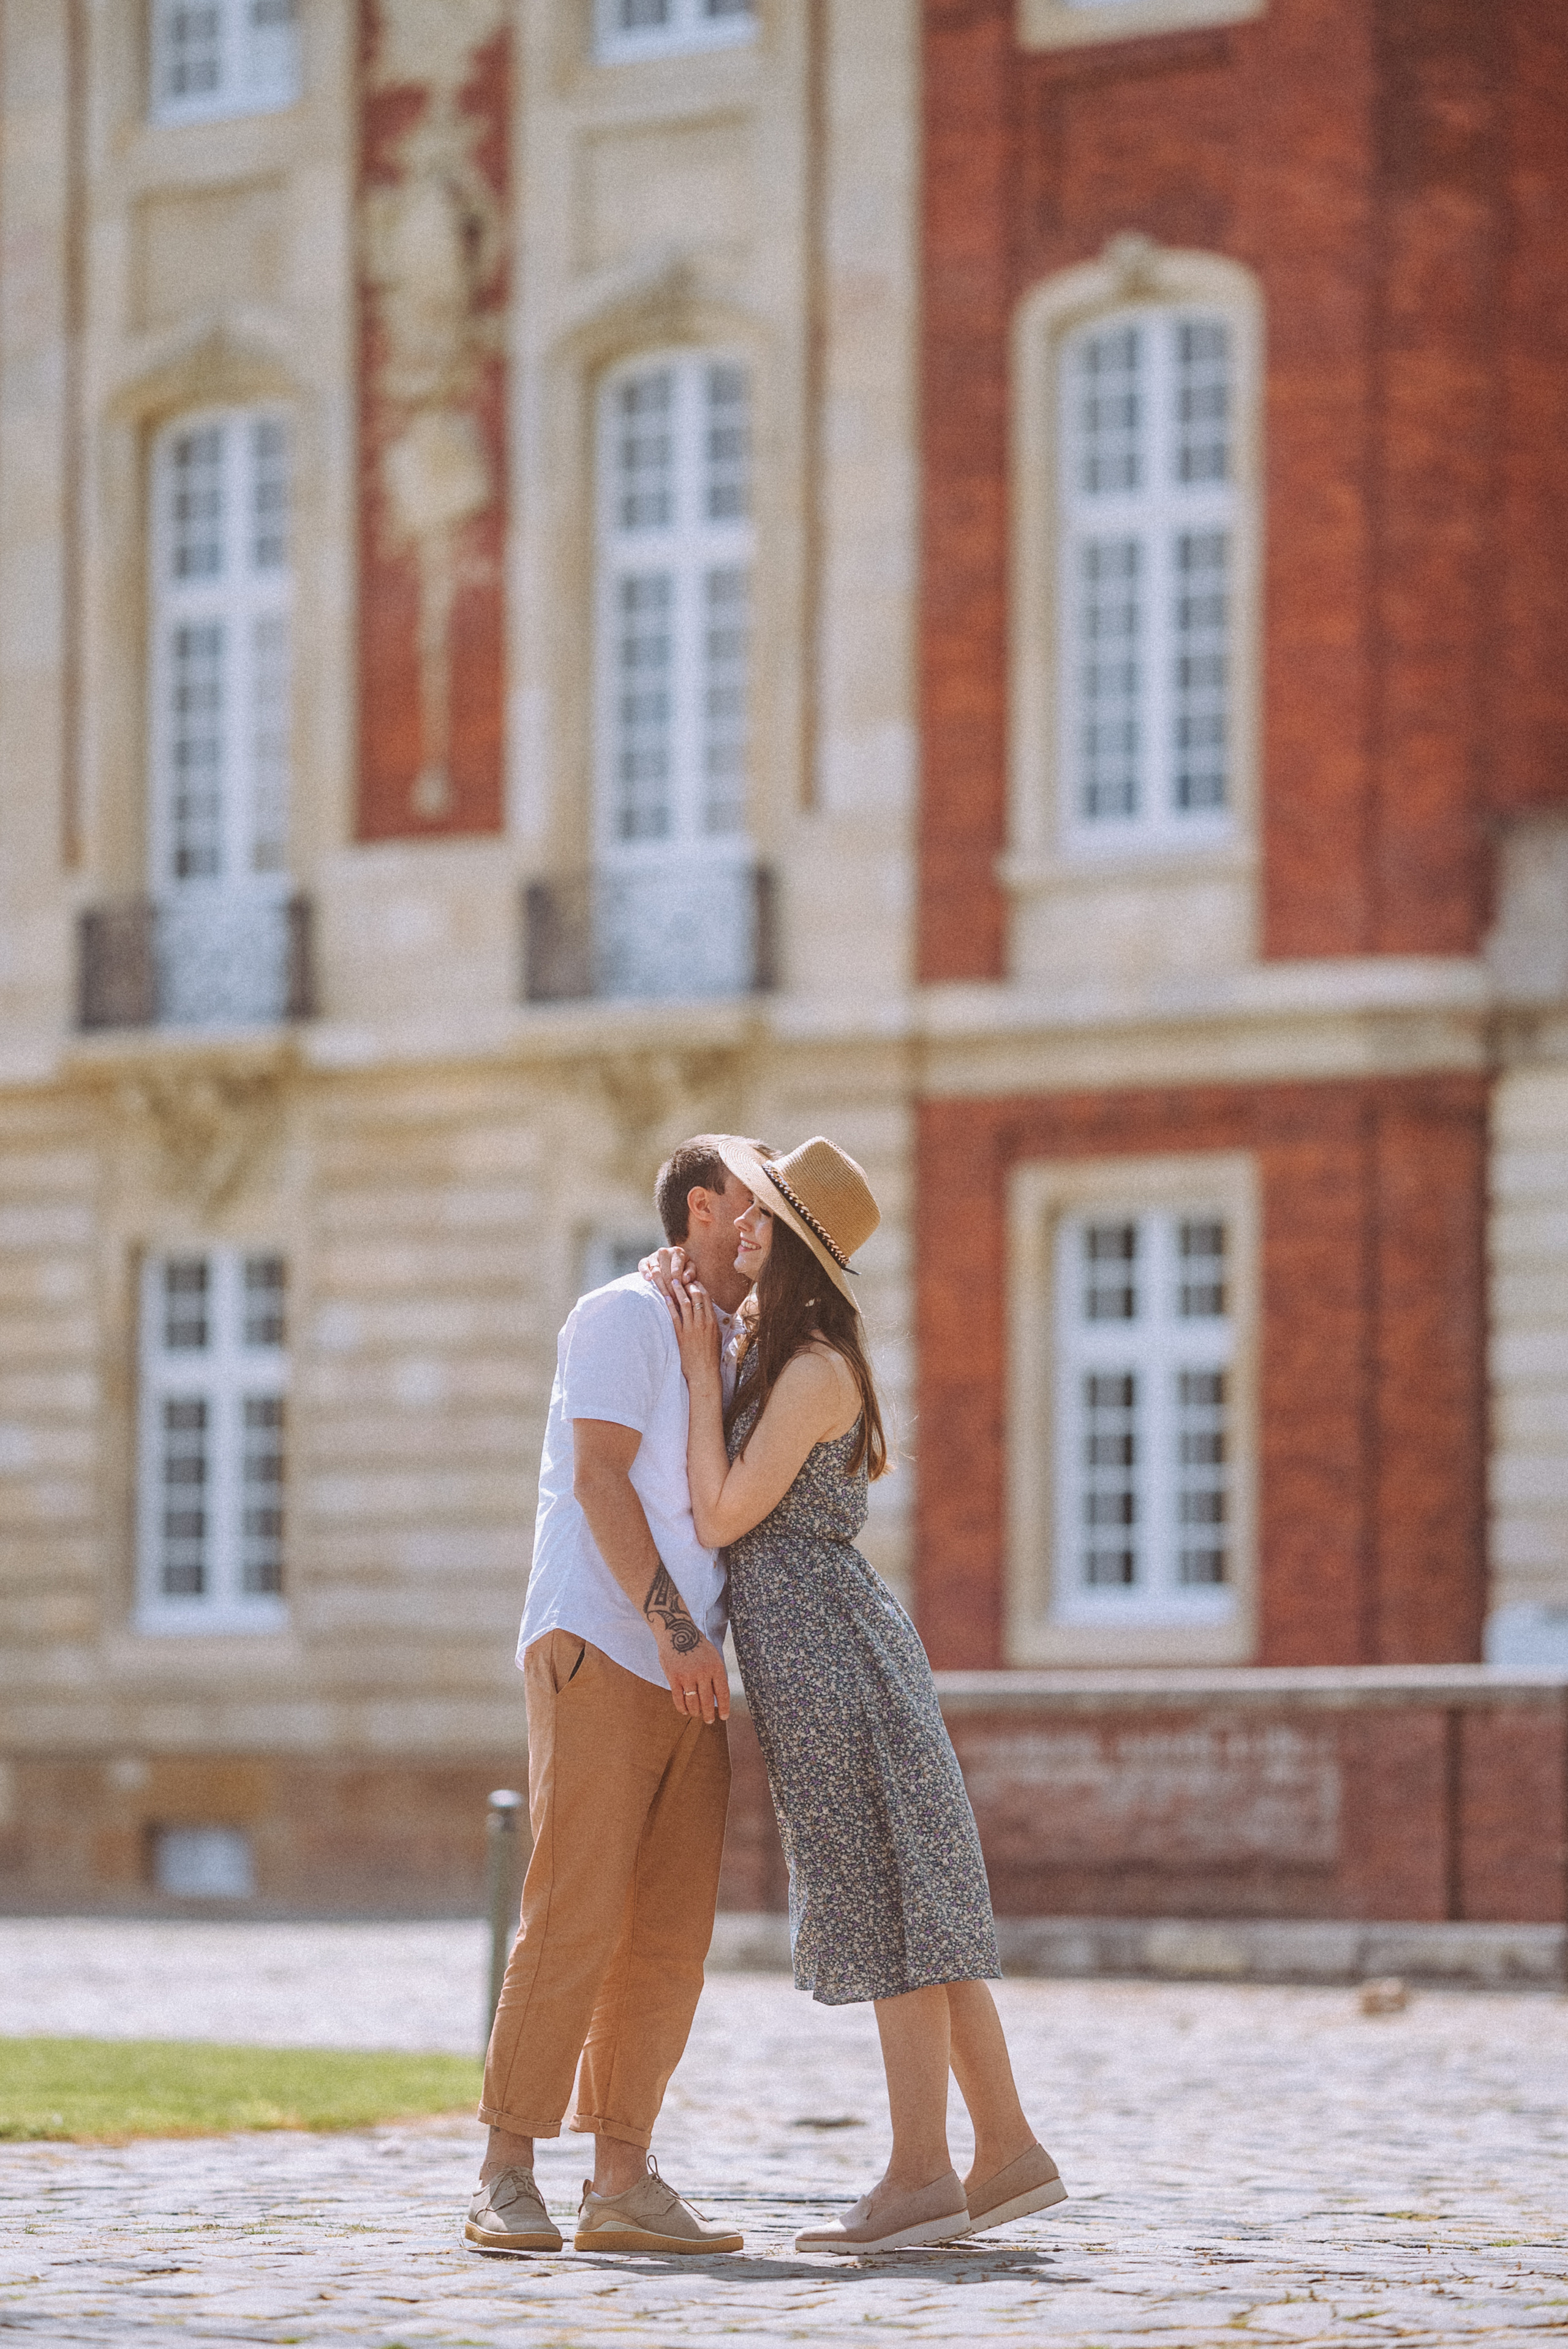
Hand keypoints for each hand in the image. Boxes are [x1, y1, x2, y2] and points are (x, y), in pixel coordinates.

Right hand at [639, 1245, 690, 1301]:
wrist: (671, 1263)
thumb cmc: (684, 1267)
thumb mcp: (691, 1269)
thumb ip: (690, 1273)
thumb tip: (685, 1279)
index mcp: (677, 1252)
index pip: (676, 1272)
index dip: (677, 1286)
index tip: (679, 1297)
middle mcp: (665, 1252)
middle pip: (665, 1274)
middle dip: (669, 1289)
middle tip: (672, 1301)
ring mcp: (653, 1255)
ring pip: (655, 1273)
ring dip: (660, 1287)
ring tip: (664, 1298)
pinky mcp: (645, 1260)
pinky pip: (642, 1266)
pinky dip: (644, 1272)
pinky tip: (648, 1279)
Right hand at [644, 1562, 730, 1722]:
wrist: (676, 1630)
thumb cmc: (696, 1643)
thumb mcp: (712, 1655)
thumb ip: (716, 1674)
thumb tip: (719, 1696)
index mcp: (716, 1667)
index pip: (722, 1693)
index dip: (723, 1707)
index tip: (723, 1717)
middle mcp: (703, 1673)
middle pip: (707, 1701)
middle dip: (709, 1714)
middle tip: (709, 1720)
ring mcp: (687, 1676)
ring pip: (693, 1702)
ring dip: (695, 1712)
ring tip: (696, 1715)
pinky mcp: (673, 1677)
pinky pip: (678, 1698)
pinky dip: (682, 1707)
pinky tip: (684, 1710)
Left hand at [665, 1269, 721, 1386]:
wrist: (704, 1372)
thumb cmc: (711, 1357)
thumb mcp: (717, 1337)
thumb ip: (713, 1324)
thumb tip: (710, 1314)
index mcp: (713, 1322)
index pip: (707, 1298)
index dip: (700, 1287)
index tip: (694, 1281)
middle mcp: (703, 1322)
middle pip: (696, 1297)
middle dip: (689, 1285)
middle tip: (682, 1277)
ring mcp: (691, 1328)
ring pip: (685, 1303)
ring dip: (678, 1291)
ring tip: (672, 1281)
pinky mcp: (681, 1335)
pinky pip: (675, 1316)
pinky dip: (670, 1305)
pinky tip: (665, 1297)